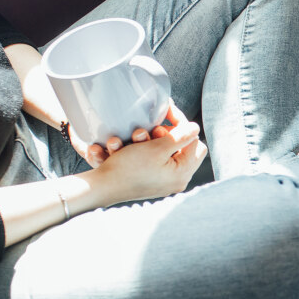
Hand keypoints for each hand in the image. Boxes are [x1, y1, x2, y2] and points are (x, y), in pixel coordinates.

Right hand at [84, 108, 206, 205]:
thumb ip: (180, 137)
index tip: (166, 111)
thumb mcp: (157, 149)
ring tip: (138, 136)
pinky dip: (148, 149)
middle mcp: (177, 180)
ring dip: (155, 140)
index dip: (181, 123)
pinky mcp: (153, 181)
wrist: (103, 187)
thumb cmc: (128, 168)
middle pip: (185, 147)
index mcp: (182, 173)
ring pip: (170, 152)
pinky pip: (157, 160)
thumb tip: (196, 128)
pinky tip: (137, 145)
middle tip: (154, 128)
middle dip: (170, 133)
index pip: (193, 141)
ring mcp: (165, 181)